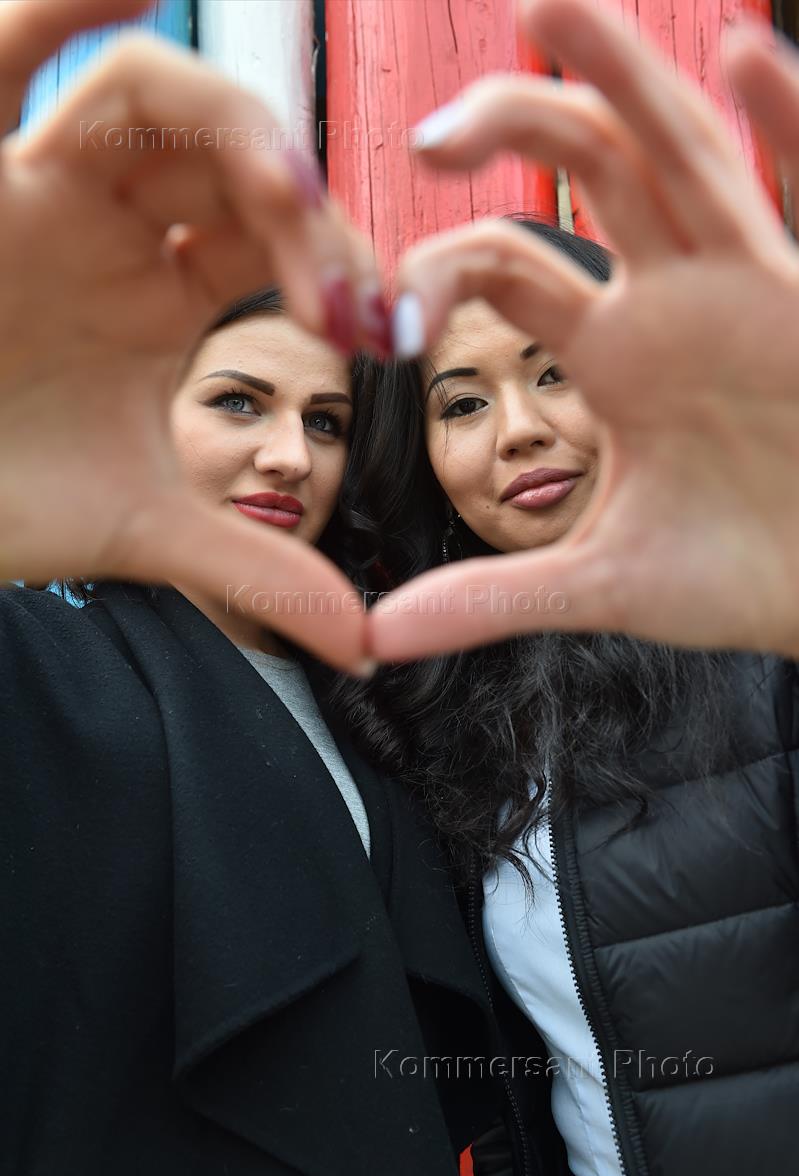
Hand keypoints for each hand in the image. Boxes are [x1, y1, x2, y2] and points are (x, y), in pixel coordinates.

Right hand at [0, 0, 381, 672]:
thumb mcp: (143, 529)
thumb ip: (256, 568)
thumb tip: (365, 644)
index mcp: (161, 296)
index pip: (280, 246)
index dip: (343, 272)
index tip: (386, 333)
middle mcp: (111, 226)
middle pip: (236, 171)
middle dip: (306, 220)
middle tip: (345, 297)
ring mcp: (36, 185)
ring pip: (149, 99)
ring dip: (236, 131)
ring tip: (294, 194)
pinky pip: (6, 51)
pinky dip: (65, 5)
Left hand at [369, 0, 798, 663]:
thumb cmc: (750, 573)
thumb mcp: (603, 583)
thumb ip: (489, 596)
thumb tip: (376, 638)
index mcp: (615, 351)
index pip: (509, 265)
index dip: (440, 266)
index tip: (386, 313)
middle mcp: (673, 298)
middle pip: (588, 174)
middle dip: (516, 125)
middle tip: (431, 128)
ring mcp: (750, 285)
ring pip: (679, 153)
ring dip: (624, 76)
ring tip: (548, 8)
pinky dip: (786, 129)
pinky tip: (745, 53)